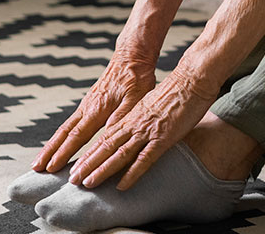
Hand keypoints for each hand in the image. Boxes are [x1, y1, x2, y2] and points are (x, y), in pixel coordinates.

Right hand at [32, 54, 156, 173]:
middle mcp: (87, 108)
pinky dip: (62, 136)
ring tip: (42, 159)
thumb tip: (106, 138)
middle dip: (49, 152)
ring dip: (52, 145)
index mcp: (97, 109)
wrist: (130, 57)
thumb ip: (121, 118)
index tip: (52, 168)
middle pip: (63, 133)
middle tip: (36, 168)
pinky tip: (60, 143)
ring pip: (65, 128)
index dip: (64, 153)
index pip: (76, 136)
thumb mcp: (135, 99)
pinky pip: (71, 122)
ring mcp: (86, 105)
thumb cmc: (135, 78)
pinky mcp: (89, 102)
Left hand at [68, 63, 218, 190]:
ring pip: (119, 153)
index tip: (78, 165)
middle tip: (72, 179)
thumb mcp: (152, 104)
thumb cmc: (178, 91)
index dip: (90, 153)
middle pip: (106, 146)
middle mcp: (135, 124)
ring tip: (87, 183)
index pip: (105, 137)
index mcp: (132, 116)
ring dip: (102, 170)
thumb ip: (141, 118)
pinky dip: (131, 173)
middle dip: (88, 164)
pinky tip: (121, 186)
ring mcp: (148, 131)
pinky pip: (144, 159)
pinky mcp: (163, 137)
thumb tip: (136, 129)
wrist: (192, 79)